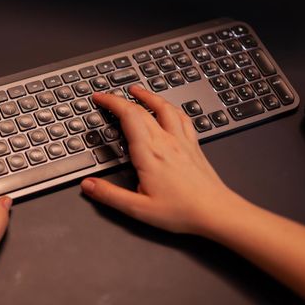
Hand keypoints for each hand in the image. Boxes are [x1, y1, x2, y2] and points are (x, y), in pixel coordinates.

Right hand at [81, 86, 236, 234]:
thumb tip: (87, 185)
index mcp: (149, 153)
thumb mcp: (138, 209)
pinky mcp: (193, 146)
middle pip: (142, 109)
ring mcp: (182, 141)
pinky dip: (171, 107)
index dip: (111, 102)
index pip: (128, 116)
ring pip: (164, 108)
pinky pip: (182, 118)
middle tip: (108, 96)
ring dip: (148, 96)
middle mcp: (166, 141)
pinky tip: (169, 108)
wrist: (217, 213)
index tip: (99, 98)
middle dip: (122, 98)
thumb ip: (110, 195)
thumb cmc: (182, 211)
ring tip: (137, 91)